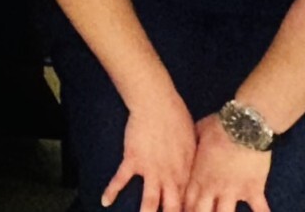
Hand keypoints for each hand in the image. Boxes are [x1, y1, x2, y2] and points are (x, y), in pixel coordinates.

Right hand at [102, 86, 194, 209]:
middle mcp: (169, 176)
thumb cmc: (178, 119)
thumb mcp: (194, 143)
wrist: (158, 104)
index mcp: (186, 173)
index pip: (188, 202)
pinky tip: (104, 201)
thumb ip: (193, 162)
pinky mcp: (132, 160)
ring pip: (149, 201)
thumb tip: (199, 172)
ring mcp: (150, 169)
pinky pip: (121, 180)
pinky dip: (111, 191)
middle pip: (171, 208)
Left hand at [184, 114, 271, 211]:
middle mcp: (214, 188)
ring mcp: (234, 191)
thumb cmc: (220, 126)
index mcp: (198, 176)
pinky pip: (259, 209)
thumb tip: (189, 142)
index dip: (185, 209)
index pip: (187, 202)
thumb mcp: (198, 132)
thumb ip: (193, 144)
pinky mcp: (254, 189)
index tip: (185, 211)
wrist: (246, 124)